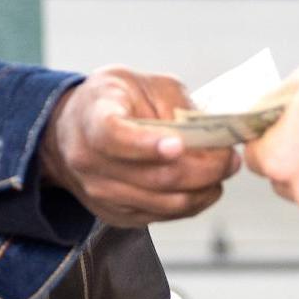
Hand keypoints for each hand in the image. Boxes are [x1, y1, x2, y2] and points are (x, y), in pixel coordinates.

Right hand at [39, 67, 238, 225]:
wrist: (68, 133)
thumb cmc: (109, 101)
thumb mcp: (137, 81)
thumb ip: (173, 102)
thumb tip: (210, 131)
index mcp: (92, 120)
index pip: (114, 137)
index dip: (147, 144)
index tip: (178, 144)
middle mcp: (90, 162)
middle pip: (155, 177)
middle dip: (204, 169)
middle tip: (229, 157)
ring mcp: (101, 194)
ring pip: (166, 203)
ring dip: (204, 188)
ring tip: (222, 169)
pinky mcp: (116, 215)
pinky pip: (165, 216)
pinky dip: (193, 202)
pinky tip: (203, 184)